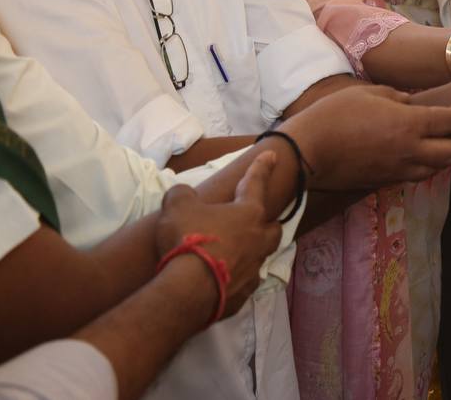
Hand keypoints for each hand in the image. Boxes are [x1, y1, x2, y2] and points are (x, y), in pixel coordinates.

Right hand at [155, 152, 283, 319]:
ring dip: (251, 251)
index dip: (262, 167)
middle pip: (273, 228)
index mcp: (248, 213)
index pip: (256, 183)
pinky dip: (237, 279)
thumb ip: (182, 194)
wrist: (188, 291)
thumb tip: (182, 193)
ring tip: (236, 252)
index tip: (272, 155)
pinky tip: (224, 281)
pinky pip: (245, 282)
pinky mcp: (243, 295)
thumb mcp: (177, 207)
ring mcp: (253, 269)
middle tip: (256, 221)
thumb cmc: (188, 240)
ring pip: (261, 256)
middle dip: (267, 222)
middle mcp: (258, 240)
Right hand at [286, 84, 450, 189]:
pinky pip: (416, 175)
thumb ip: (398, 98)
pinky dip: (429, 168)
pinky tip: (430, 163)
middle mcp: (411, 150)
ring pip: (437, 167)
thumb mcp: (371, 93)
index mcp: (410, 124)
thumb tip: (411, 102)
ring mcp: (399, 169)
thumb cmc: (336, 114)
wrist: (308, 152)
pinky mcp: (385, 181)